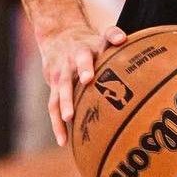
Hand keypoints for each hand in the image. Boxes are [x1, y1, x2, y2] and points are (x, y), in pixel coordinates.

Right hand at [38, 23, 127, 145]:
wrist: (58, 37)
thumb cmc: (87, 43)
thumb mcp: (98, 36)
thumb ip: (111, 35)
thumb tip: (123, 38)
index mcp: (80, 52)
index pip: (83, 58)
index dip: (85, 67)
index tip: (88, 78)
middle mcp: (67, 66)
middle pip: (66, 79)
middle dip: (69, 95)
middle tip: (72, 108)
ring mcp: (58, 78)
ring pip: (57, 95)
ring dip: (62, 108)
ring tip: (68, 120)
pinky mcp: (53, 89)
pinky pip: (53, 108)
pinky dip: (57, 125)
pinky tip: (63, 141)